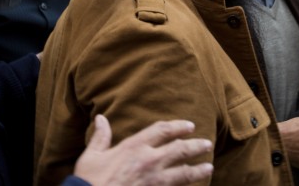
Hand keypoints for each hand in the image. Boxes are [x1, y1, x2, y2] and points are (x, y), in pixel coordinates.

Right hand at [73, 116, 213, 185]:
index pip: (162, 130)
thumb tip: (101, 119)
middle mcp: (148, 160)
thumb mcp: (92, 156)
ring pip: (184, 172)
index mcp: (134, 147)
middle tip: (207, 144)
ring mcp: (154, 180)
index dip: (177, 126)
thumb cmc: (89, 181)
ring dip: (198, 169)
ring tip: (209, 167)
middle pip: (180, 149)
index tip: (189, 126)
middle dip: (195, 146)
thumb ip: (101, 137)